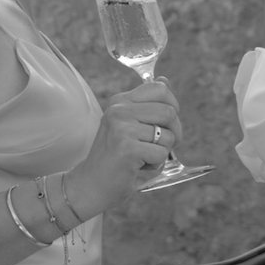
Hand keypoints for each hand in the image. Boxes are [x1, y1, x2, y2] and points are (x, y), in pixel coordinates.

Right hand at [71, 78, 182, 215]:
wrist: (91, 185)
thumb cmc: (114, 156)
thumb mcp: (128, 124)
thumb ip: (147, 104)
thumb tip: (165, 80)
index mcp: (119, 101)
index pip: (160, 89)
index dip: (173, 107)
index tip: (165, 124)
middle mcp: (119, 110)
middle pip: (169, 112)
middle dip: (173, 133)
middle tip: (157, 146)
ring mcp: (122, 128)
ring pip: (168, 136)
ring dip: (161, 152)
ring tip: (141, 157)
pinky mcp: (127, 148)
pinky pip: (161, 154)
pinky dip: (155, 165)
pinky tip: (136, 166)